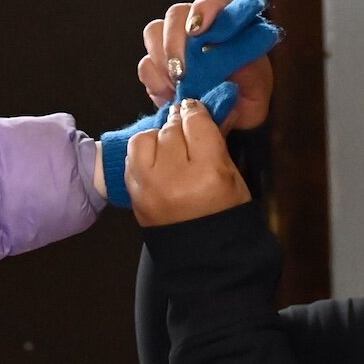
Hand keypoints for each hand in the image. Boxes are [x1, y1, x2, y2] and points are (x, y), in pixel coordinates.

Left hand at [126, 98, 251, 226]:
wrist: (203, 255)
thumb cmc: (225, 213)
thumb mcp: (231, 175)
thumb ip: (215, 141)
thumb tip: (204, 109)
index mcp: (208, 173)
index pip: (197, 124)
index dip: (197, 111)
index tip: (196, 108)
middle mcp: (175, 178)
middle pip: (171, 129)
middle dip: (179, 123)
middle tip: (185, 124)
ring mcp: (149, 187)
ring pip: (146, 138)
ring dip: (158, 136)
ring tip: (170, 144)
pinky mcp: (134, 194)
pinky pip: (132, 157)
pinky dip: (144, 152)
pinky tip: (157, 158)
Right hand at [138, 0, 273, 132]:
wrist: (228, 124)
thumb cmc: (247, 100)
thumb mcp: (258, 91)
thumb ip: (247, 75)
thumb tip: (223, 67)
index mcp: (230, 24)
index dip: (204, 8)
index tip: (197, 31)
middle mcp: (200, 27)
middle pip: (176, 13)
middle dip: (174, 42)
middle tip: (182, 73)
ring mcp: (175, 42)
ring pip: (154, 32)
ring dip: (162, 60)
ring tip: (178, 86)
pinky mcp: (157, 64)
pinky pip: (146, 64)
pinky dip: (156, 81)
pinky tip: (171, 95)